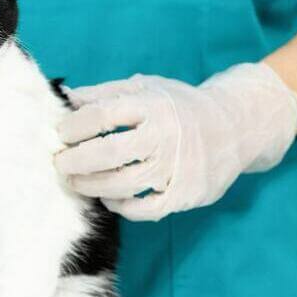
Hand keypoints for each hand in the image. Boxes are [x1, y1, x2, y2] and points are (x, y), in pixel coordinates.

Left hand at [54, 63, 296, 221]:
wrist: (237, 125)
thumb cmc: (180, 105)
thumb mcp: (146, 87)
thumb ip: (104, 93)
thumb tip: (65, 97)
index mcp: (153, 104)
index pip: (102, 115)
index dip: (74, 126)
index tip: (59, 134)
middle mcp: (166, 135)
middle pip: (110, 153)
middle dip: (75, 160)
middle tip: (59, 163)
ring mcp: (178, 167)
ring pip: (124, 184)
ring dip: (91, 186)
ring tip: (75, 181)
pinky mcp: (186, 193)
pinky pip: (146, 210)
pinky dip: (121, 207)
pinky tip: (109, 197)